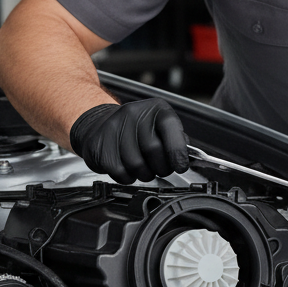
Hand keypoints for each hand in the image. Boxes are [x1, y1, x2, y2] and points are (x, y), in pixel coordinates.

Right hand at [69, 98, 189, 183]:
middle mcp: (134, 113)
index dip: (178, 151)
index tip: (181, 166)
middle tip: (161, 169)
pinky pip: (119, 172)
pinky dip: (128, 178)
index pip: (171, 128)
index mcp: (156, 109)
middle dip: (161, 167)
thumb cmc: (138, 130)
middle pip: (153, 149)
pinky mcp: (100, 144)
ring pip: (136, 164)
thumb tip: (187, 158)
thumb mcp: (161, 127)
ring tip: (144, 169)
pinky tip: (129, 170)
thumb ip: (176, 139)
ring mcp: (114, 127)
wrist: (101, 125)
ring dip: (145, 174)